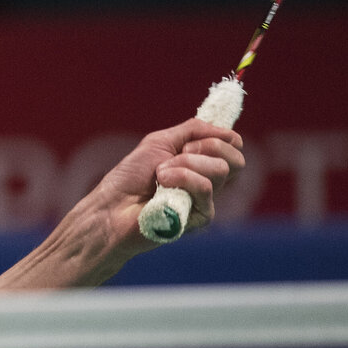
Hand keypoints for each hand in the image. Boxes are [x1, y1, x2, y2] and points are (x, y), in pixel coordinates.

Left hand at [90, 119, 245, 245]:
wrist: (111, 206)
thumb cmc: (130, 177)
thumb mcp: (160, 142)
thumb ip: (193, 130)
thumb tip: (225, 130)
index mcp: (202, 163)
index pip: (234, 147)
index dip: (220, 138)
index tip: (191, 141)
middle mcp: (209, 182)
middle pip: (235, 159)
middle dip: (206, 147)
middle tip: (178, 154)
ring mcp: (207, 201)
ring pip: (220, 169)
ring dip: (184, 163)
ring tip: (159, 174)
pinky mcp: (202, 217)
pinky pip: (205, 187)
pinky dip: (181, 178)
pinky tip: (161, 187)